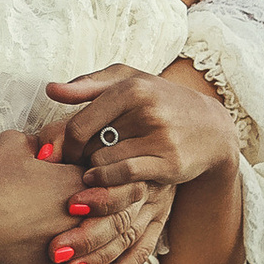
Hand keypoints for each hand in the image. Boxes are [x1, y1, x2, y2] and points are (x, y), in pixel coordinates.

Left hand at [47, 62, 245, 196]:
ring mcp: (160, 139)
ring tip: (97, 169)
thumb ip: (87, 85)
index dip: (65, 144)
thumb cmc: (161, 100)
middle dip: (79, 159)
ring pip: (104, 165)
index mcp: (131, 88)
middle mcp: (146, 111)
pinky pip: (125, 178)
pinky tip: (106, 178)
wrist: (212, 127)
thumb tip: (51, 90)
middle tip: (79, 162)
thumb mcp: (128, 82)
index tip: (64, 152)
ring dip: (95, 171)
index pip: (79, 124)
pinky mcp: (170, 164)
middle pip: (89, 147)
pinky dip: (109, 182)